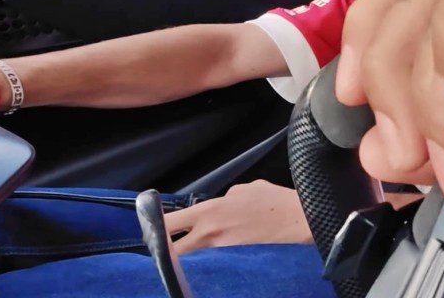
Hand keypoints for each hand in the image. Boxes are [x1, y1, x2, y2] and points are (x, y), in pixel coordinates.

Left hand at [163, 180, 311, 253]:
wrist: (295, 222)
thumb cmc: (273, 200)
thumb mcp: (245, 189)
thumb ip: (227, 196)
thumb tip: (223, 203)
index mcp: (210, 212)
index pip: (170, 222)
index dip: (155, 225)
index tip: (148, 223)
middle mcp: (210, 233)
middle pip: (174, 248)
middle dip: (163, 246)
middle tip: (158, 242)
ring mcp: (221, 247)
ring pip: (193, 252)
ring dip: (185, 248)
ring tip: (180, 243)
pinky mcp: (233, 253)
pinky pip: (212, 252)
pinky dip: (207, 249)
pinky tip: (211, 244)